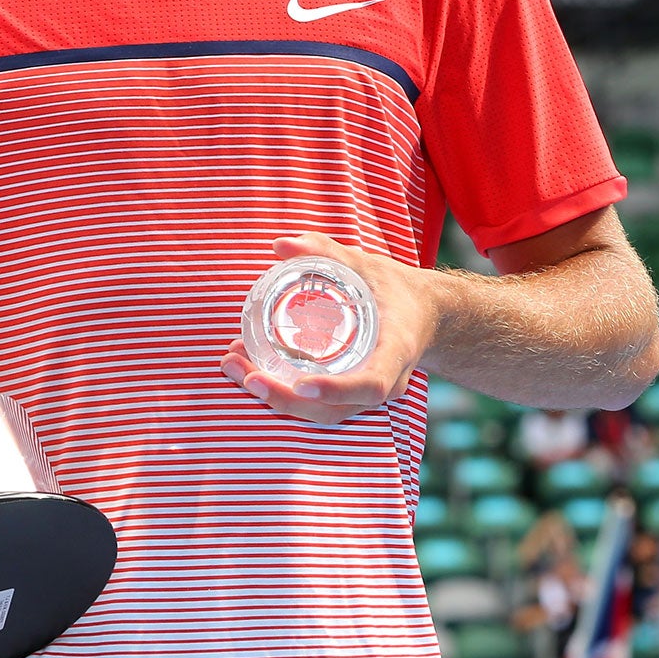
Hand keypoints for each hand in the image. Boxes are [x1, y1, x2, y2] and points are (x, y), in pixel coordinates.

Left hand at [218, 232, 440, 425]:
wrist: (424, 314)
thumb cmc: (395, 289)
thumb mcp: (366, 264)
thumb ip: (325, 252)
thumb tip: (280, 244)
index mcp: (396, 351)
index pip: (372, 384)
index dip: (337, 390)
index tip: (302, 384)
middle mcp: (385, 383)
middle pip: (335, 410)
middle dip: (285, 399)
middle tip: (244, 373)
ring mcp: (366, 395)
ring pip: (320, 413)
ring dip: (274, 398)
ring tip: (233, 367)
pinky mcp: (350, 397)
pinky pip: (316, 405)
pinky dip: (281, 392)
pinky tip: (247, 369)